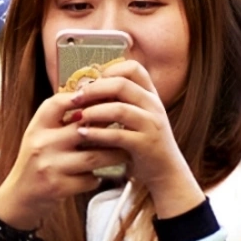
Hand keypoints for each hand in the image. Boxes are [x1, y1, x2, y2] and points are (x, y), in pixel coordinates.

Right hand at [0, 91, 127, 230]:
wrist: (20, 196)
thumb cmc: (36, 162)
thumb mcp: (41, 136)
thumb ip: (62, 121)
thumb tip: (98, 102)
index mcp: (37, 127)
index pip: (58, 103)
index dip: (82, 97)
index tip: (104, 98)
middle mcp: (41, 143)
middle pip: (84, 129)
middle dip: (109, 129)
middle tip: (129, 128)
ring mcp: (49, 166)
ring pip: (93, 157)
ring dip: (114, 156)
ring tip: (125, 153)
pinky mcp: (58, 187)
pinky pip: (89, 179)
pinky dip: (97, 178)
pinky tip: (98, 176)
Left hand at [71, 60, 203, 217]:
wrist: (165, 171)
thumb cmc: (142, 143)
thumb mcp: (136, 117)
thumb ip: (119, 101)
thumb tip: (86, 90)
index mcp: (150, 95)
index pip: (134, 69)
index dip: (110, 70)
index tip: (92, 82)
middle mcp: (154, 106)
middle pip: (122, 85)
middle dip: (94, 90)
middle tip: (75, 98)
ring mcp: (151, 125)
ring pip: (120, 109)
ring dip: (94, 111)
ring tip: (77, 116)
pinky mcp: (146, 145)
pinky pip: (119, 135)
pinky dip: (98, 134)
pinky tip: (83, 134)